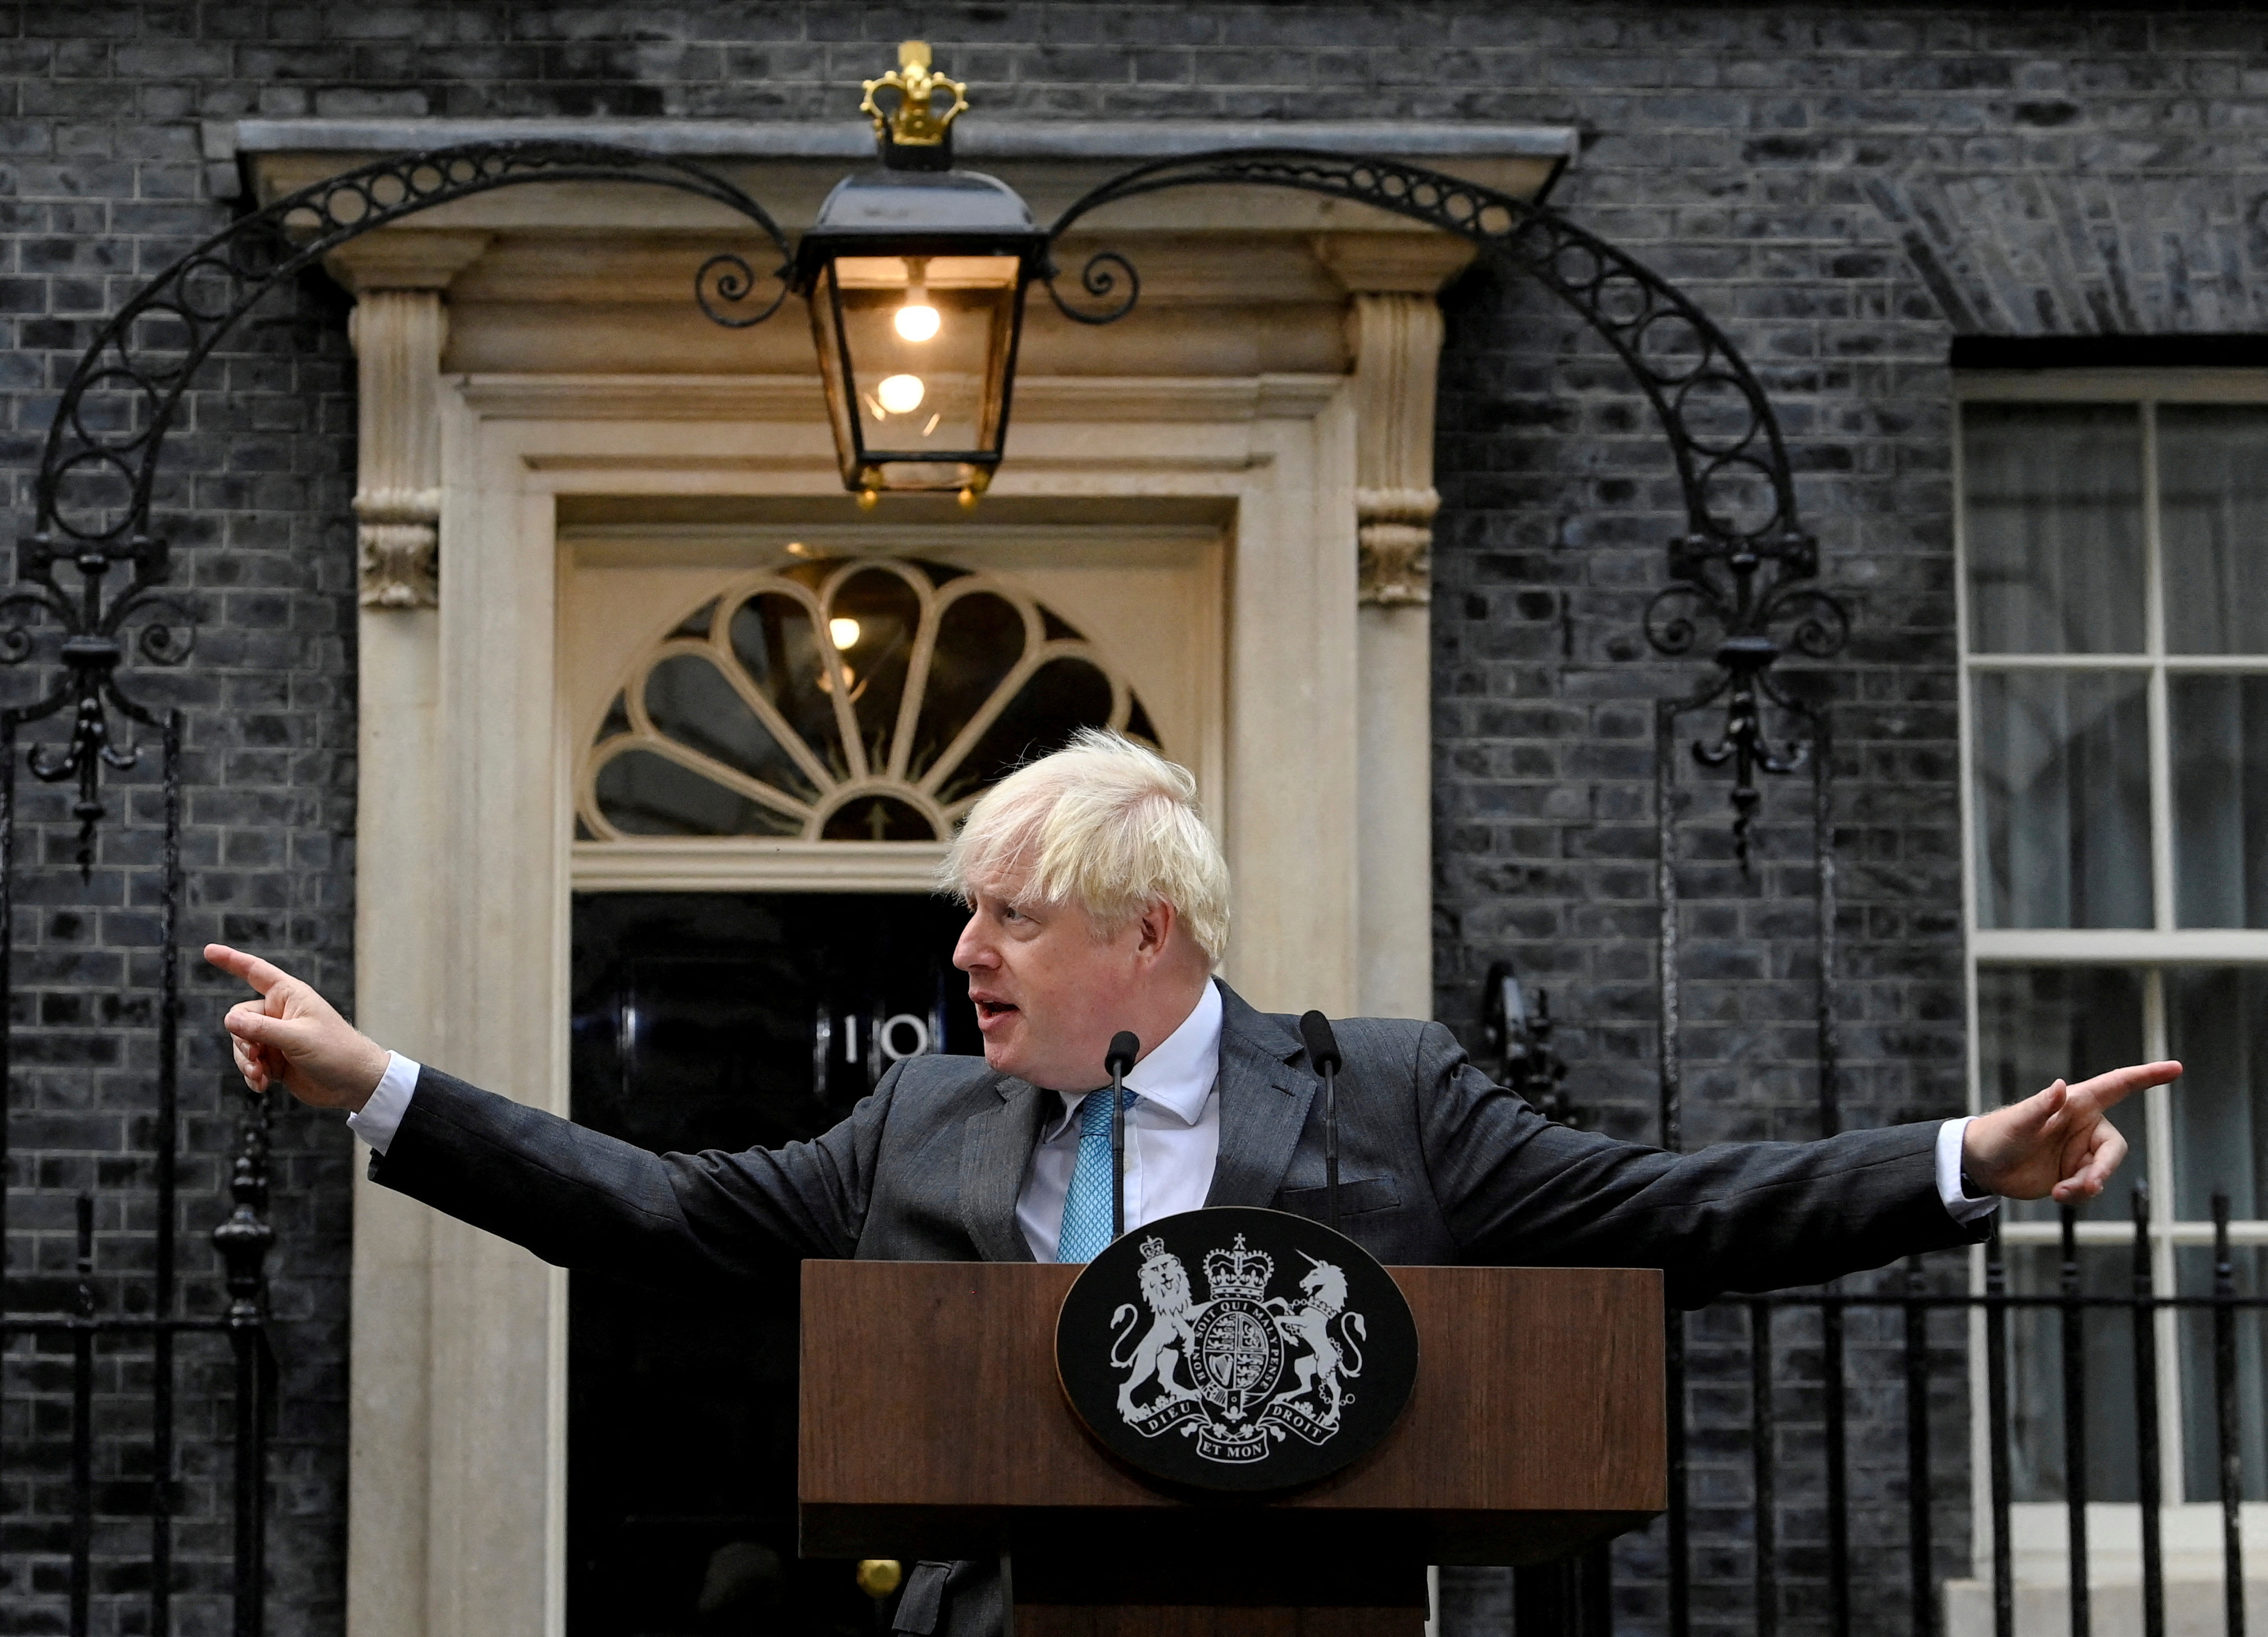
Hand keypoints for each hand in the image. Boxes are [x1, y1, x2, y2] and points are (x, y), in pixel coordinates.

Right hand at [205, 943, 389, 1110]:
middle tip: (255, 1055)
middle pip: (239, 1018)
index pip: (255, 972)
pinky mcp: (275, 1060)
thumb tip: (228, 1020)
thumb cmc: (336, 1052)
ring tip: (259, 1075)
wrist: (355, 1084)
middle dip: (241, 1038)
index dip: (232, 960)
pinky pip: (250, 1063)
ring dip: (246, 1060)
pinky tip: (262, 1085)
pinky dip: (252, 1074)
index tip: (208, 950)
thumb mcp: (297, 1038)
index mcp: (290, 996)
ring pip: (241, 1042)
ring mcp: (277, 1037)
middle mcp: (280, 1013)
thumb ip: (261, 1029)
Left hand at [1963, 1060, 2183, 1203]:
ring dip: (2086, 1185)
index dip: (2147, 1076)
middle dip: (2104, 1169)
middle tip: (2085, 1186)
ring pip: (2103, 1172)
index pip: (2118, 1086)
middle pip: (2114, 1149)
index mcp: (2076, 1104)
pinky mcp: (2074, 1173)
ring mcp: (2080, 1151)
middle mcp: (2084, 1126)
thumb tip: (2058, 1086)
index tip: (2176, 1067)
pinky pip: (2090, 1187)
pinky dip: (2078, 1194)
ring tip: (2060, 1191)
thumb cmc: (1998, 1135)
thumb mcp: (2018, 1123)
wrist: (1983, 1166)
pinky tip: (2057, 1194)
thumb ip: (2040, 1107)